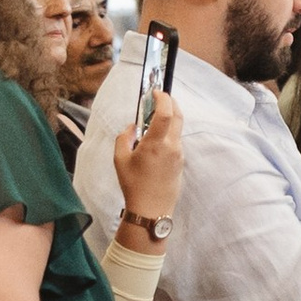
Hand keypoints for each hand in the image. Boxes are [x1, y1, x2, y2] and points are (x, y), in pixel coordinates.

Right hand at [113, 95, 184, 230]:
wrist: (151, 209)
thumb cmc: (133, 185)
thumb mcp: (119, 160)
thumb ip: (124, 138)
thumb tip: (133, 126)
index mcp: (156, 143)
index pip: (165, 113)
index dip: (163, 98)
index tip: (156, 91)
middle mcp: (172, 146)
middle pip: (178, 116)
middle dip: (171, 103)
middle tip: (160, 97)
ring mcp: (179, 154)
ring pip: (178, 129)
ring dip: (169, 118)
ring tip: (153, 119)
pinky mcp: (181, 162)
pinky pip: (176, 141)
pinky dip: (169, 133)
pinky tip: (156, 139)